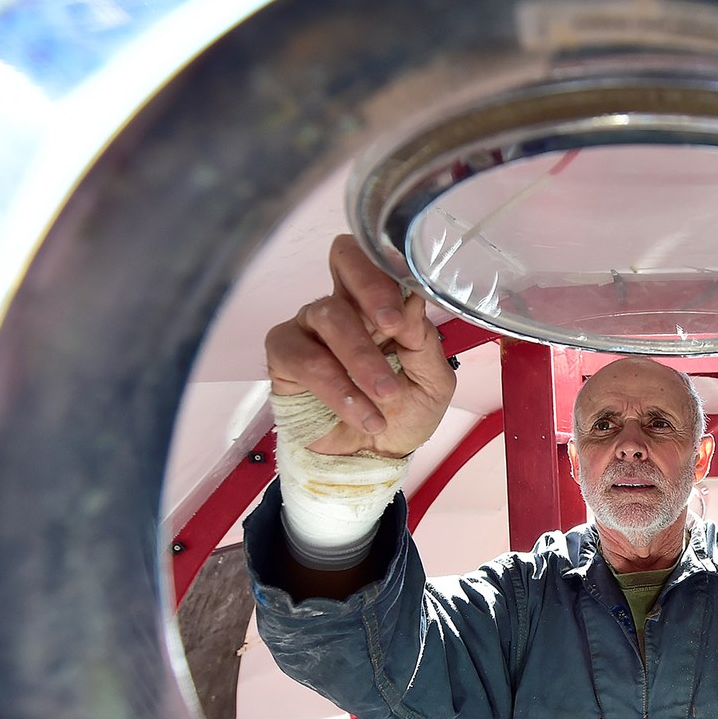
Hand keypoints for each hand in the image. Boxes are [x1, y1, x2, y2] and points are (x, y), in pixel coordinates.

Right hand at [264, 235, 455, 456]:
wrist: (374, 459)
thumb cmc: (403, 414)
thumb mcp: (432, 383)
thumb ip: (424, 343)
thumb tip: (413, 302)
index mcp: (381, 304)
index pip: (376, 258)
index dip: (389, 274)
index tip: (406, 311)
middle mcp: (344, 305)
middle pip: (344, 258)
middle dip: (371, 289)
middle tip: (392, 326)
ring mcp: (310, 327)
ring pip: (329, 315)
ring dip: (362, 359)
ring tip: (387, 396)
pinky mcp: (285, 357)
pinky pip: (306, 359)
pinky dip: (339, 389)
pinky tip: (363, 413)